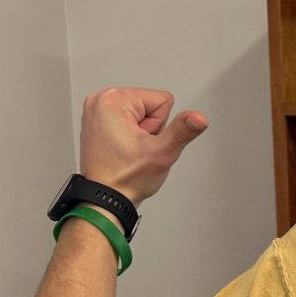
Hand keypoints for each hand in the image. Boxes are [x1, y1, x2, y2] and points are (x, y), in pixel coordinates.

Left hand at [79, 87, 209, 205]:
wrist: (106, 197)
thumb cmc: (125, 178)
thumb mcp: (162, 154)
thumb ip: (182, 131)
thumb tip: (199, 118)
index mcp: (113, 100)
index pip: (163, 100)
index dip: (161, 126)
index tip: (145, 141)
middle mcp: (101, 99)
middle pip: (151, 104)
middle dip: (151, 128)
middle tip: (137, 147)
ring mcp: (96, 109)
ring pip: (141, 112)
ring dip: (141, 132)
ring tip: (130, 149)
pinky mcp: (97, 119)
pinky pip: (128, 118)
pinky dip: (129, 132)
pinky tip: (123, 147)